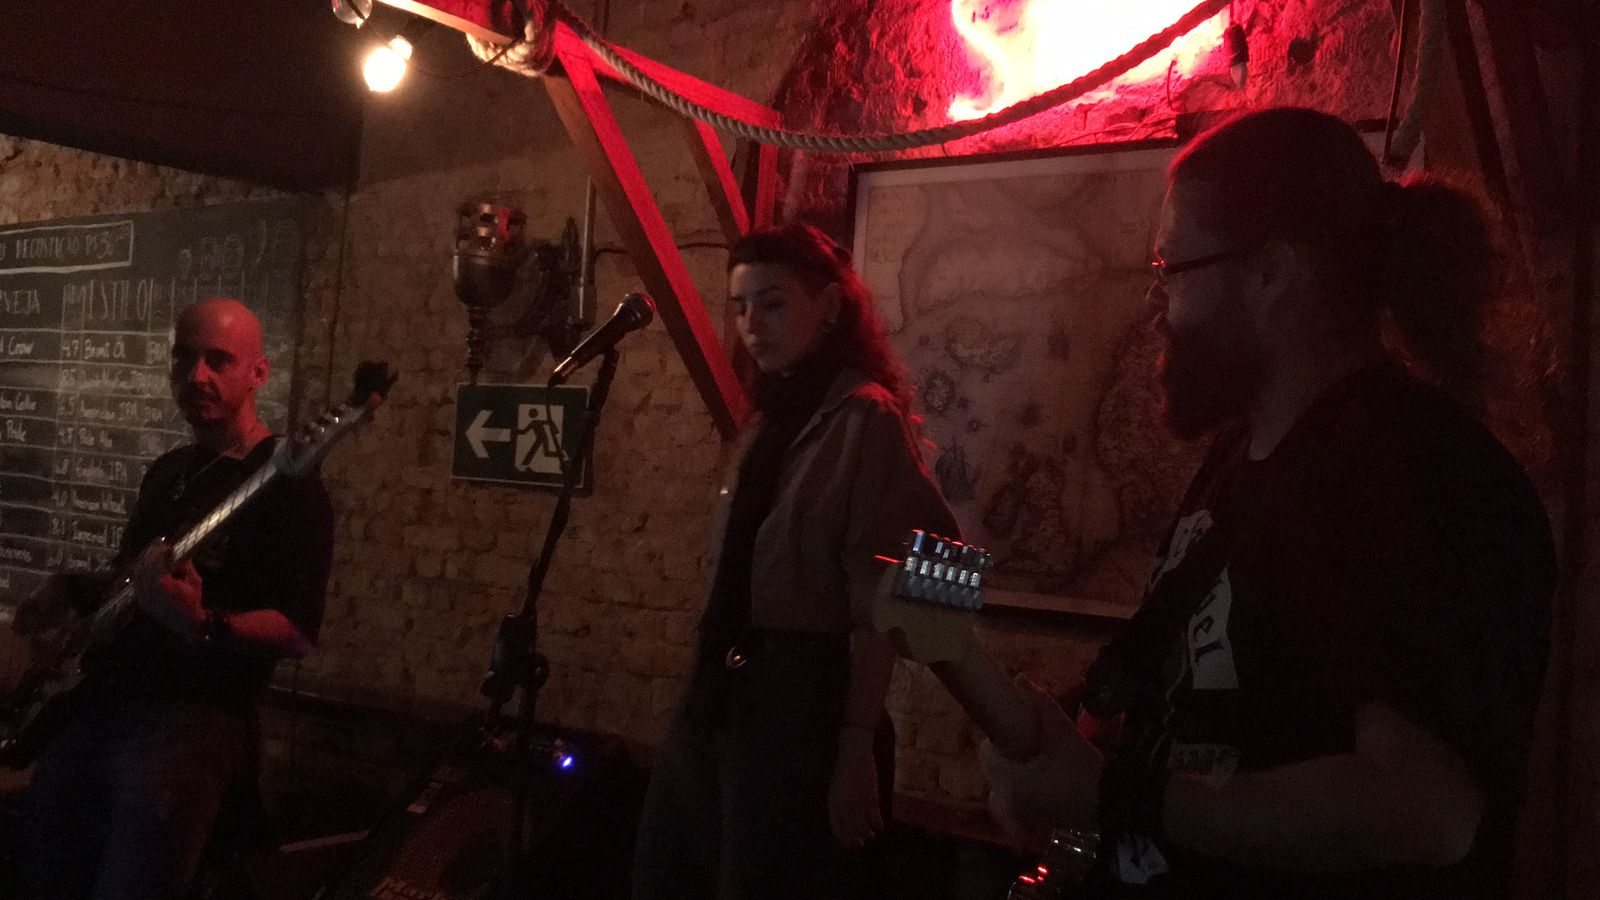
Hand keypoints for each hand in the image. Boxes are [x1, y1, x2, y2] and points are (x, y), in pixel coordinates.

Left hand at [132, 544, 204, 638]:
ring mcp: (144, 596)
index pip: (156, 562)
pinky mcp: (142, 601)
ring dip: (145, 563)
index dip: (160, 552)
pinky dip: (142, 574)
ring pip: (139, 574)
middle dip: (151, 555)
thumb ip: (186, 566)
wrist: (186, 622)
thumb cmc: (193, 601)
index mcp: (163, 583)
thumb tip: (182, 554)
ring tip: (152, 557)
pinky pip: (138, 583)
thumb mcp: (194, 581)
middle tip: (157, 549)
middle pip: (145, 566)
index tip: (166, 546)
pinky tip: (148, 570)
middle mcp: (150, 589)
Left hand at [829, 725, 883, 847]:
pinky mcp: (871, 799)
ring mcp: (858, 804)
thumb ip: (836, 803)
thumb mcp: (834, 787)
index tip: (847, 844)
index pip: (836, 827)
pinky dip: (878, 825)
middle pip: (850, 830)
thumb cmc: (844, 769)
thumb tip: (838, 816)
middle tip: (860, 844)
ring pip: (863, 827)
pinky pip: (875, 818)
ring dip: (867, 834)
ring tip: (871, 836)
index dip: (842, 838)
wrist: (854, 754)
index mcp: (833, 803)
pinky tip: (880, 827)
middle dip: (855, 839)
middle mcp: (845, 807)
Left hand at [981, 679, 1104, 838]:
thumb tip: (1020, 678)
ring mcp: (1018, 814)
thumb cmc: (1082, 766)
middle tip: (1029, 742)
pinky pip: (1014, 807)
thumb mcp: (1062, 730)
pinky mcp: (1032, 822)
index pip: (986, 751)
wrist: (1109, 804)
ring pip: (1001, 787)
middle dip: (1006, 755)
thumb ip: (1040, 703)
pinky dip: (1019, 795)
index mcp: (1007, 778)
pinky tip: (1037, 784)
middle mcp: (1006, 799)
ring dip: (1011, 774)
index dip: (999, 738)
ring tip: (1034, 762)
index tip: (1017, 729)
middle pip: (993, 769)